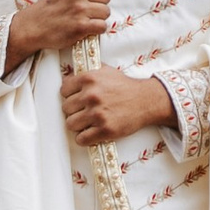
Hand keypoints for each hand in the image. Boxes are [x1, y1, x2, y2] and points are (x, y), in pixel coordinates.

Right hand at [4, 0, 110, 71]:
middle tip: (88, 9)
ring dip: (98, 17)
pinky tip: (88, 27)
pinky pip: (102, 26)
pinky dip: (97, 29)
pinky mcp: (81, 26)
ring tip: (86, 18)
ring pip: (106, 12)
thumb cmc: (49, 5)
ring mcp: (80, 9)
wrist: (35, 25)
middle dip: (99, 3)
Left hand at [60, 67, 177, 146]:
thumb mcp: (106, 71)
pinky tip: (90, 133)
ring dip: (77, 125)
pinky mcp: (105, 130)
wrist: (146, 101)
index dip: (69, 95)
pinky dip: (84, 138)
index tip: (76, 99)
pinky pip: (81, 139)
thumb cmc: (126, 87)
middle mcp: (91, 96)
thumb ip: (87, 72)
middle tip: (83, 111)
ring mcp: (97, 114)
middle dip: (73, 110)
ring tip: (86, 122)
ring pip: (70, 124)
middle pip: (66, 108)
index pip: (64, 90)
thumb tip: (69, 76)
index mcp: (89, 79)